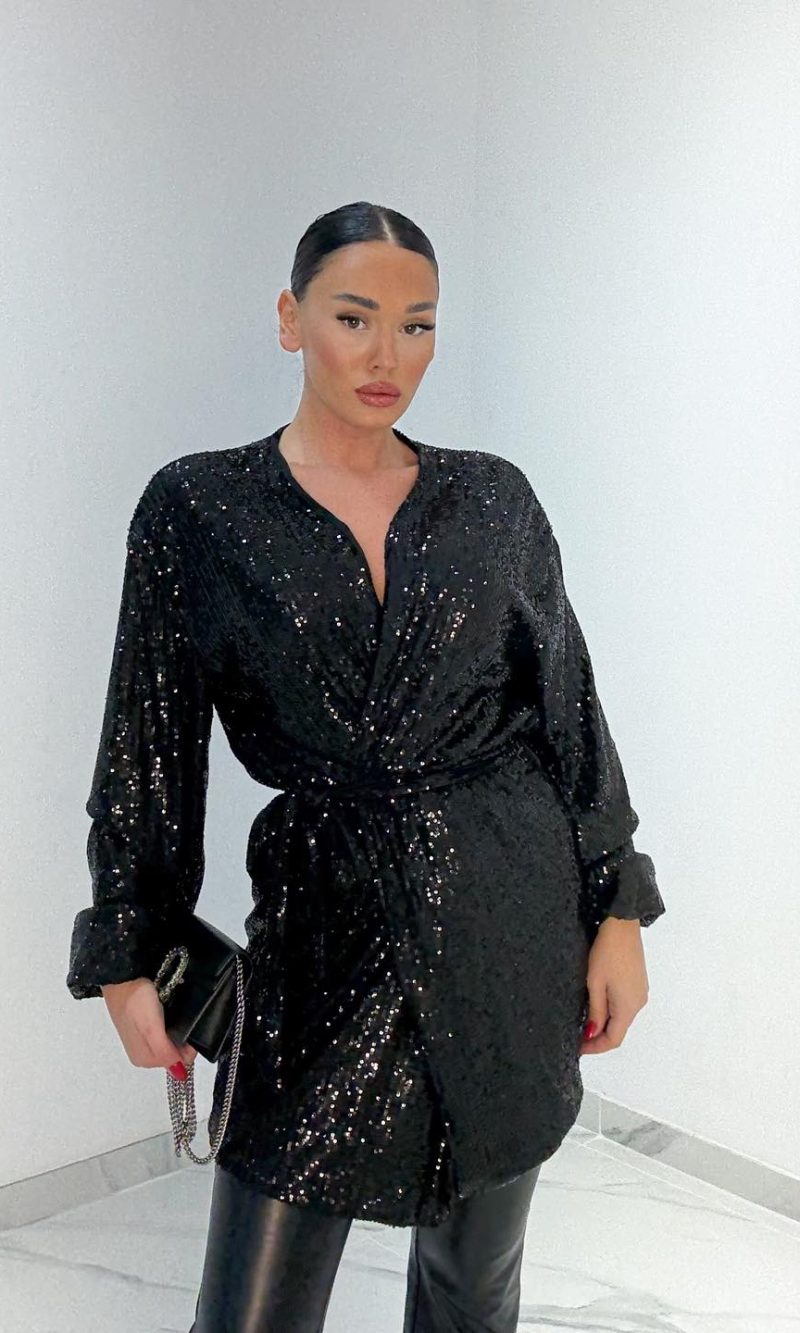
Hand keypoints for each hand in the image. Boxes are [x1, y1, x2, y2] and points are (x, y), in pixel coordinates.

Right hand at [100, 978, 198, 1073]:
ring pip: (171, 1042)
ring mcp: (142, 1040)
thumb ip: (164, 1051)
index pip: (179, 1061)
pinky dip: (171, 1024)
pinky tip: (168, 1012)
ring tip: (174, 1013)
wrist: (122, 976)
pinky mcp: (143, 1027)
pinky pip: (165, 1032)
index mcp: (143, 1059)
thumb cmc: (134, 998)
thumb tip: (180, 1075)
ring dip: (177, 1030)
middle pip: (175, 1053)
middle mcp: (142, 1054)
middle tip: (180, 1018)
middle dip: (182, 1039)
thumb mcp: (151, 1027)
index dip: (189, 1046)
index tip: (189, 1027)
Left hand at [579, 917, 648, 1054]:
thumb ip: (595, 1011)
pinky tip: (597, 1005)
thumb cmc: (606, 953)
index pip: (613, 1039)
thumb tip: (592, 1034)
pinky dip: (611, 1011)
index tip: (578, 1048)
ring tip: (584, 1020)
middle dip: (599, 1037)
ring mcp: (640, 992)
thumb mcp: (595, 983)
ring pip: (622, 1017)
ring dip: (605, 1023)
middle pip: (619, 1030)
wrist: (622, 925)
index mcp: (628, 1007)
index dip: (595, 1047)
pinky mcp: (638, 982)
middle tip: (577, 1035)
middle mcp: (638, 1003)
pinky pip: (625, 1005)